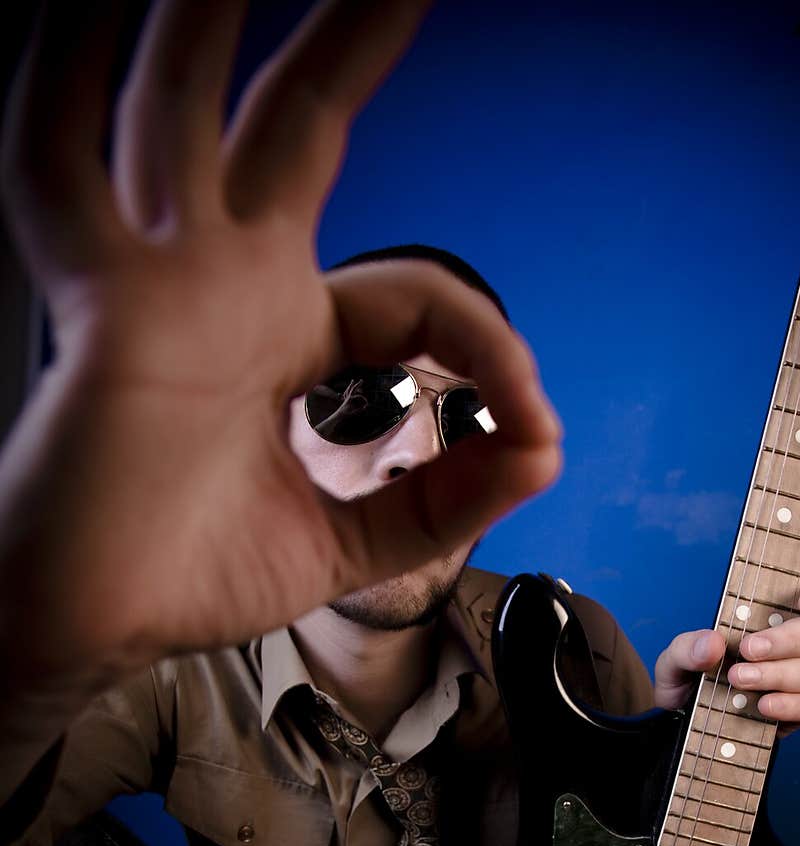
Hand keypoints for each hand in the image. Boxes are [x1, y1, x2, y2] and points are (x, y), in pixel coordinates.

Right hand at [0, 0, 558, 691]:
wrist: (96, 629)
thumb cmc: (184, 576)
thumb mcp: (354, 542)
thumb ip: (445, 498)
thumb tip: (539, 450)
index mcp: (277, 334)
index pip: (410, 295)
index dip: (489, 345)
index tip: (535, 424)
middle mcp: (219, 284)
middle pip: (290, 125)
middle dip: (351, 44)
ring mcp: (157, 279)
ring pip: (180, 106)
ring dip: (212, 18)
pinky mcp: (104, 303)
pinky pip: (61, 164)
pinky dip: (66, 74)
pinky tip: (92, 1)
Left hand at [653, 581, 799, 734]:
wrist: (678, 722)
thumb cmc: (686, 679)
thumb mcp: (674, 659)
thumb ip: (689, 647)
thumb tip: (713, 642)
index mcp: (768, 621)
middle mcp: (789, 648)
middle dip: (787, 639)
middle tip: (749, 649)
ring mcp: (794, 681)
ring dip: (778, 673)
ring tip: (739, 679)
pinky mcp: (793, 714)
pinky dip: (789, 704)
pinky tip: (763, 705)